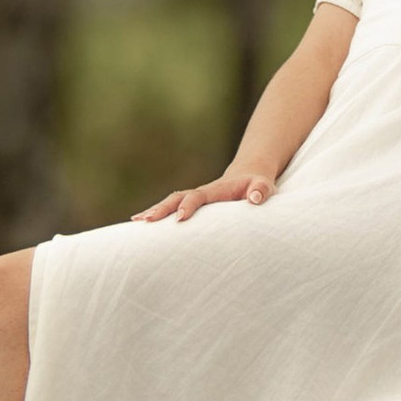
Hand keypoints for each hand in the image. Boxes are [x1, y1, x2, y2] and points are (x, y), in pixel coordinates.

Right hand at [136, 170, 274, 224]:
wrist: (248, 176)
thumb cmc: (257, 186)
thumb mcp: (264, 185)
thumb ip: (261, 190)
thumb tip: (255, 198)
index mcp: (216, 190)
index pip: (198, 196)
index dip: (189, 205)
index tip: (180, 218)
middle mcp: (201, 193)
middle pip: (176, 198)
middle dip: (161, 209)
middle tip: (146, 221)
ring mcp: (195, 199)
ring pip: (170, 202)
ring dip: (154, 211)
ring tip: (136, 222)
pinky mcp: (192, 205)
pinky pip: (172, 209)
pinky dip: (157, 215)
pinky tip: (141, 224)